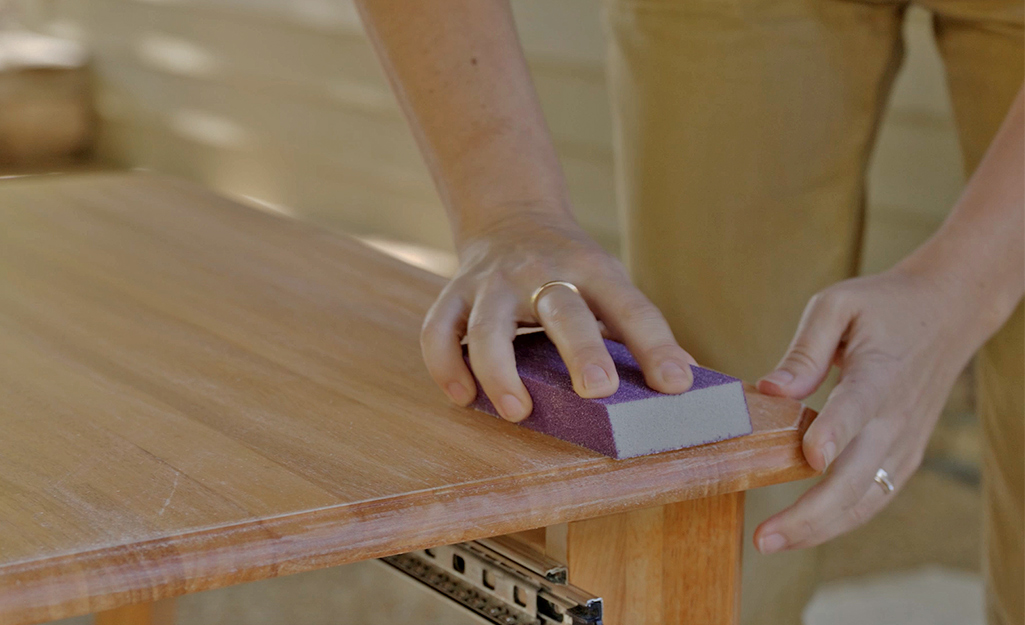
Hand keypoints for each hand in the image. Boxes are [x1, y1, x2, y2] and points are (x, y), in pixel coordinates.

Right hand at [421, 211, 695, 420]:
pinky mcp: (456, 292)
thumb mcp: (610, 283)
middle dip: (581, 351)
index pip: (632, 308)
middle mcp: (543, 272)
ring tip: (517, 411)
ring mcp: (494, 282)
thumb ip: (638, 330)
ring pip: (489, 326)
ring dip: (500, 370)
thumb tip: (691, 378)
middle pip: (563, 311)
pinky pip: (439, 330)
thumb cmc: (571, 268)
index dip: (656, 346)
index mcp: (594, 271)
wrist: (511, 214)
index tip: (675, 385)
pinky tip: (462, 396)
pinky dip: (445, 365)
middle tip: (597, 392)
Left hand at [752, 267, 987, 553]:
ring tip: (773, 542)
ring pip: (865, 499)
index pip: (857, 408)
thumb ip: (804, 349)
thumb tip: (769, 389)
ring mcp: (903, 441)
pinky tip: (805, 532)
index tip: (810, 457)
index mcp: (877, 374)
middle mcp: (894, 416)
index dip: (835, 433)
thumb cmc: (882, 307)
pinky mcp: (904, 455)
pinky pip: (874, 498)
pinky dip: (842, 520)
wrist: (947, 314)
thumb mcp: (837, 305)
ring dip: (820, 527)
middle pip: (856, 475)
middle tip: (763, 537)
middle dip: (810, 513)